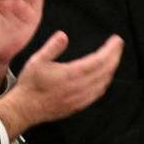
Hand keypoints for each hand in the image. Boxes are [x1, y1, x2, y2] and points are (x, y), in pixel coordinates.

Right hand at [0, 31, 122, 138]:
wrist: (25, 108)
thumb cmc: (30, 86)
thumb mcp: (37, 61)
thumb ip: (52, 47)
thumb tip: (63, 35)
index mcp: (72, 74)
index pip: (99, 59)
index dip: (111, 49)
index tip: (116, 41)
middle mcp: (81, 86)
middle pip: (106, 69)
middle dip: (115, 56)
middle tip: (118, 46)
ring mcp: (82, 97)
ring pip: (105, 81)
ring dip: (112, 68)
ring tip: (114, 58)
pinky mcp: (81, 105)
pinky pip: (99, 92)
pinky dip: (105, 82)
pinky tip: (106, 77)